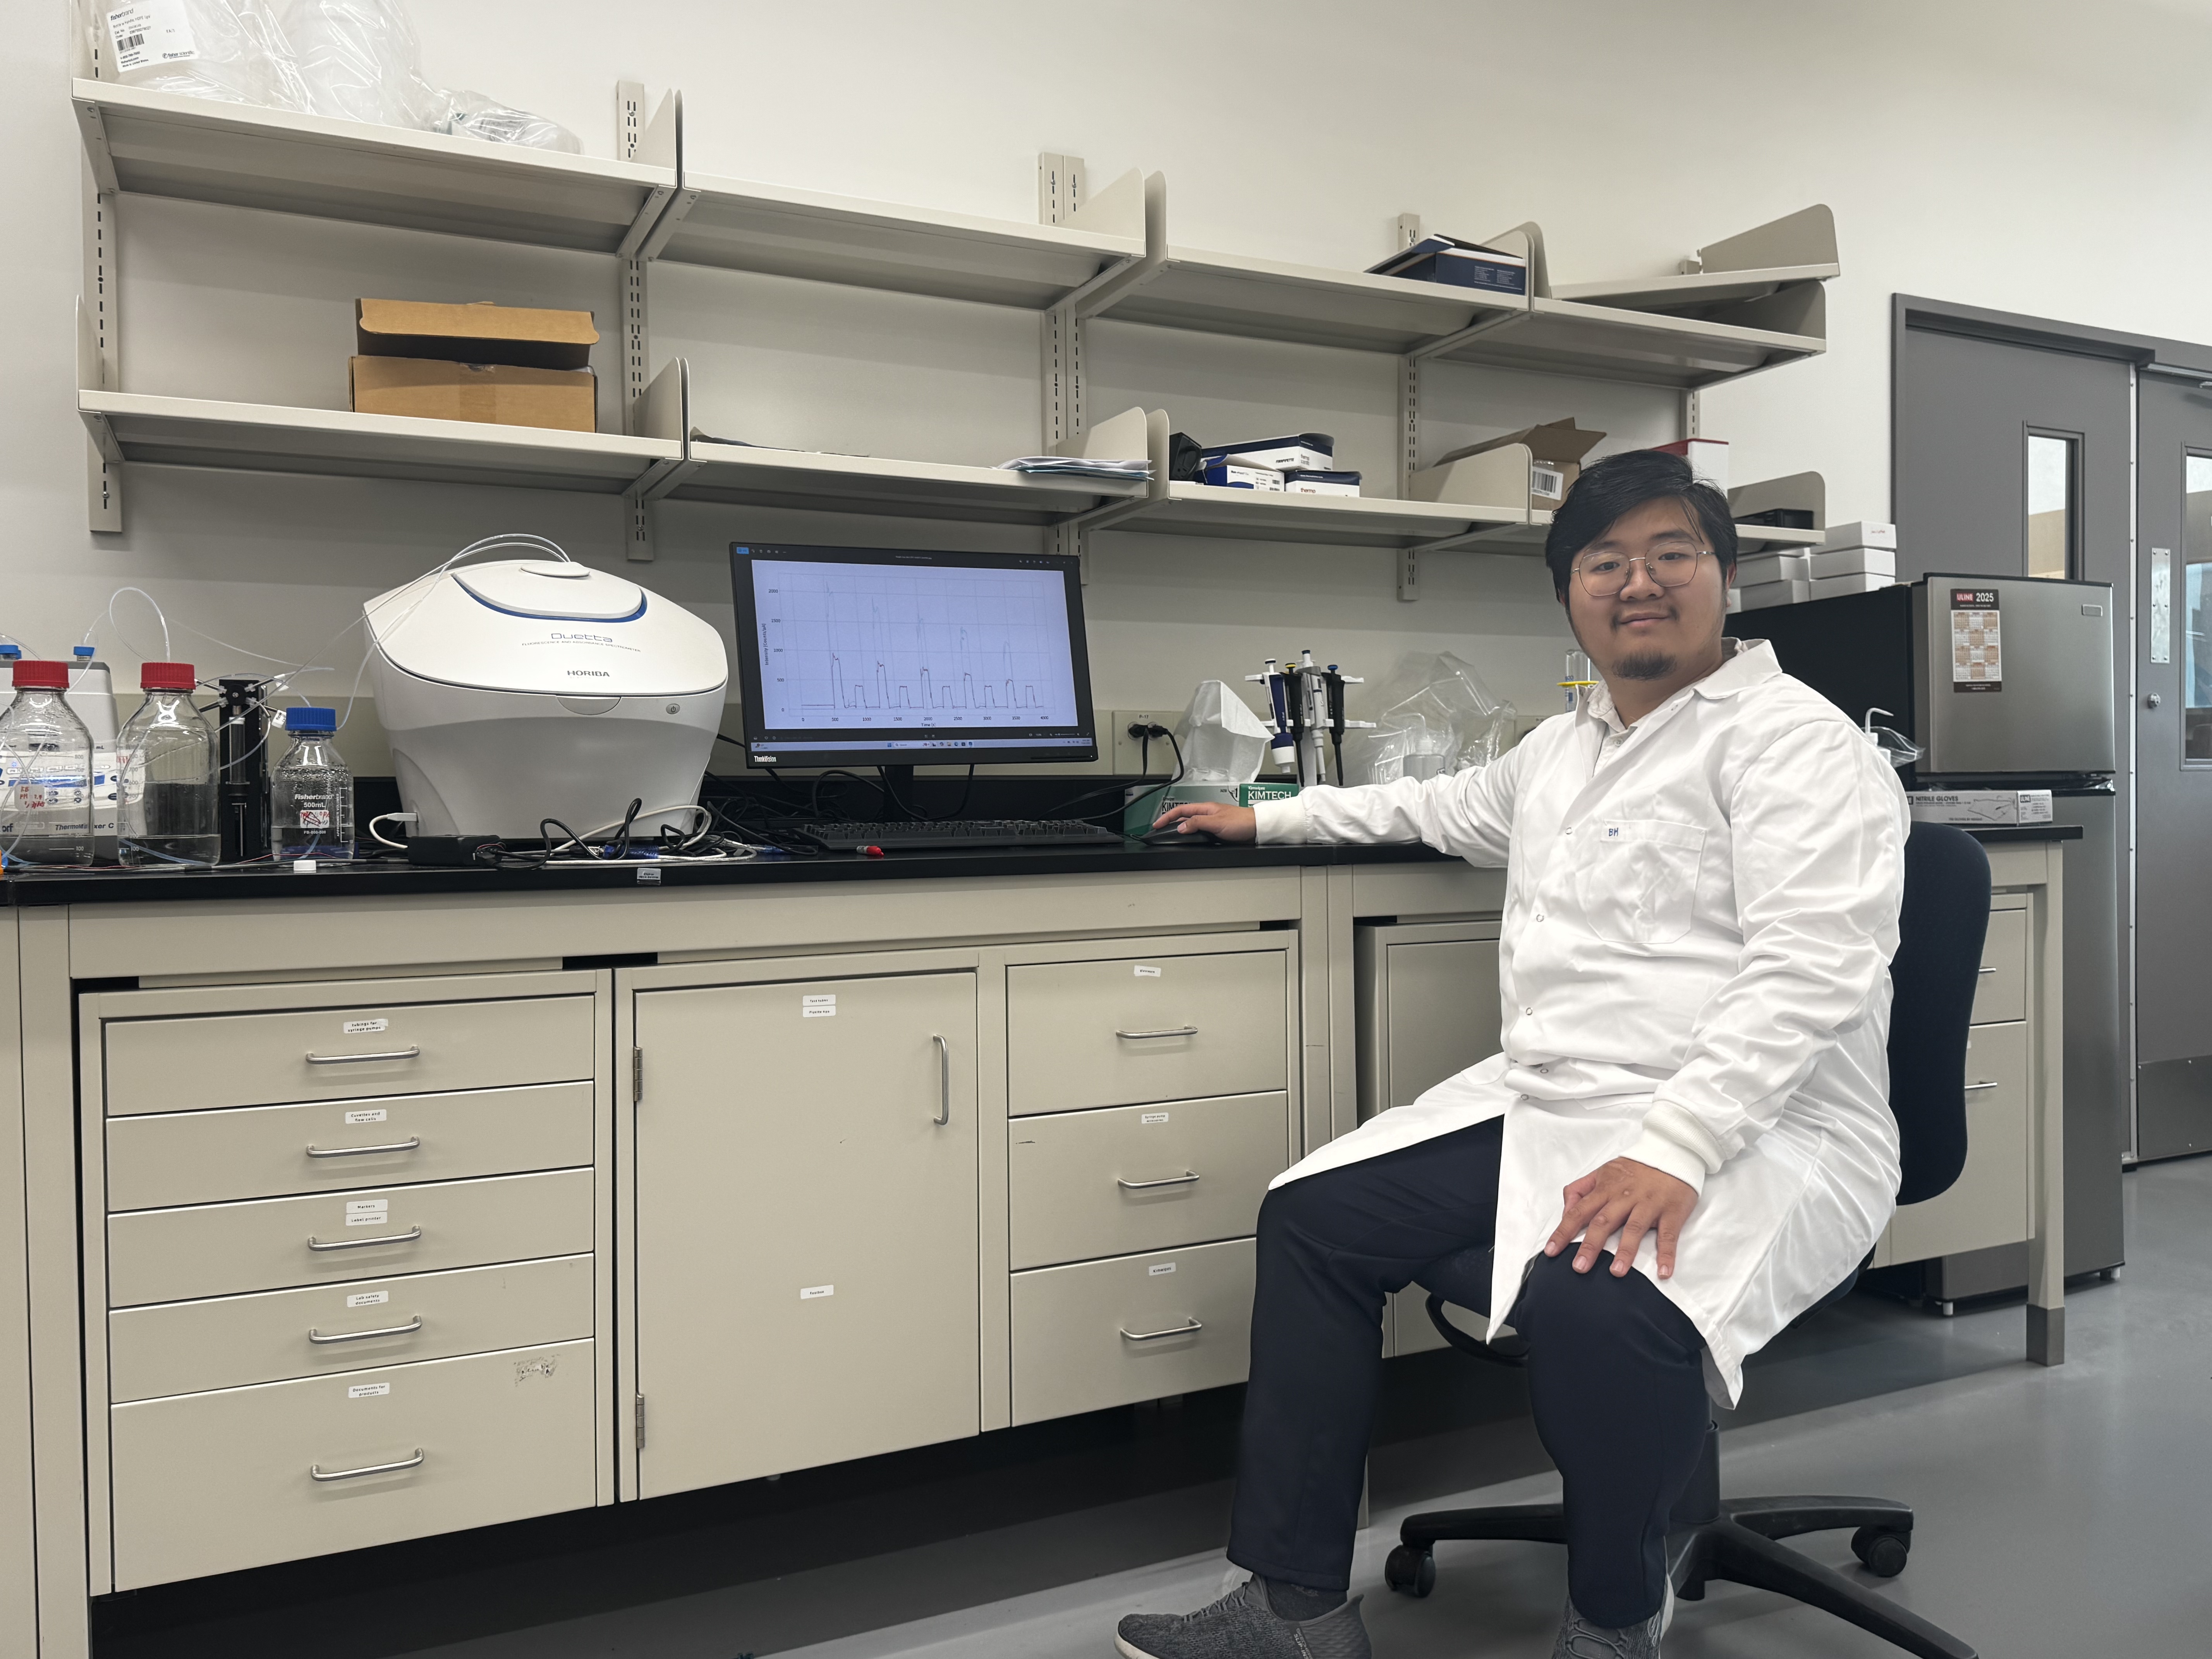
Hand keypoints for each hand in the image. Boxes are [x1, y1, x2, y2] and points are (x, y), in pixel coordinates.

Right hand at [1149, 802, 1256, 841]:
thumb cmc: (1241, 821)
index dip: (1167, 817)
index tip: (1157, 824)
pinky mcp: (1217, 832)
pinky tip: (1191, 840)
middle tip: (1161, 831)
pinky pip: (1200, 832)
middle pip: (1184, 818)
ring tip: (1172, 836)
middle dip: (1171, 823)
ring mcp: (1212, 823)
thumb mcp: (1216, 822)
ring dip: (1182, 830)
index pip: (1180, 810)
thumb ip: (1198, 824)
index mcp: (1205, 808)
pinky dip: (1192, 836)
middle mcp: (1207, 814)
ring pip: (1192, 825)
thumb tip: (1182, 827)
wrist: (1257, 828)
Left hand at [1545, 1157, 1697, 1279]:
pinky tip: (1663, 1271)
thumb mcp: (1602, 1172)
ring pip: (1634, 1229)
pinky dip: (1667, 1253)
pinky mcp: (1671, 1211)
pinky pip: (1668, 1234)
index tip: (1551, 1250)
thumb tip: (1565, 1211)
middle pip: (1603, 1222)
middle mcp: (1624, 1197)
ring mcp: (1648, 1204)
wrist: (1671, 1152)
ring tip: (1616, 1272)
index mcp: (1605, 1189)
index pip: (1579, 1212)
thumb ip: (1580, 1189)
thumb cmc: (1635, 1168)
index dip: (1564, 1231)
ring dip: (1625, 1251)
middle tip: (1579, 1267)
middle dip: (1590, 1245)